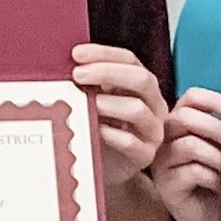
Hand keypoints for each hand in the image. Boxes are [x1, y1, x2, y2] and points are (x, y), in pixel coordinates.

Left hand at [72, 44, 170, 191]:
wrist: (104, 167)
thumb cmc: (97, 128)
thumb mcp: (94, 100)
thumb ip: (88, 82)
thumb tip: (67, 64)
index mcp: (142, 87)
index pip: (130, 60)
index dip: (104, 54)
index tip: (77, 54)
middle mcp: (153, 106)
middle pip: (142, 80)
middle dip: (108, 72)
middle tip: (77, 75)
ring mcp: (152, 131)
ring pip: (138, 110)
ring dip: (109, 103)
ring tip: (86, 103)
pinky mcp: (145, 155)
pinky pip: (132, 143)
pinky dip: (112, 135)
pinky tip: (95, 130)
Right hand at [152, 88, 220, 220]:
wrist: (214, 217)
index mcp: (180, 122)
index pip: (191, 97)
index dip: (214, 100)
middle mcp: (165, 138)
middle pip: (184, 117)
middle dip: (216, 128)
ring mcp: (161, 161)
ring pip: (189, 145)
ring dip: (217, 156)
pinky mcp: (164, 185)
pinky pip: (192, 172)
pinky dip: (212, 177)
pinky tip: (218, 185)